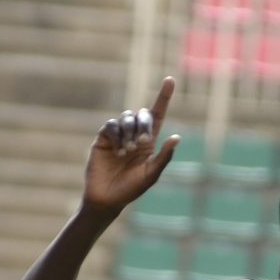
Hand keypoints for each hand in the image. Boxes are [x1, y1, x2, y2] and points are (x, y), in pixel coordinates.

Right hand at [83, 77, 179, 215]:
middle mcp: (134, 135)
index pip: (157, 114)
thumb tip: (177, 137)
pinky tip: (117, 150)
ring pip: (125, 117)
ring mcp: (118, 136)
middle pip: (142, 114)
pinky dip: (116, 134)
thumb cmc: (131, 189)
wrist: (107, 199)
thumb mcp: (151, 174)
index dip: (164, 97)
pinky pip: (110, 125)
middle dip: (143, 124)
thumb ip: (163, 157)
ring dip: (129, 132)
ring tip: (127, 152)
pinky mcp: (103, 139)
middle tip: (143, 143)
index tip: (170, 80)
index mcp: (149, 142)